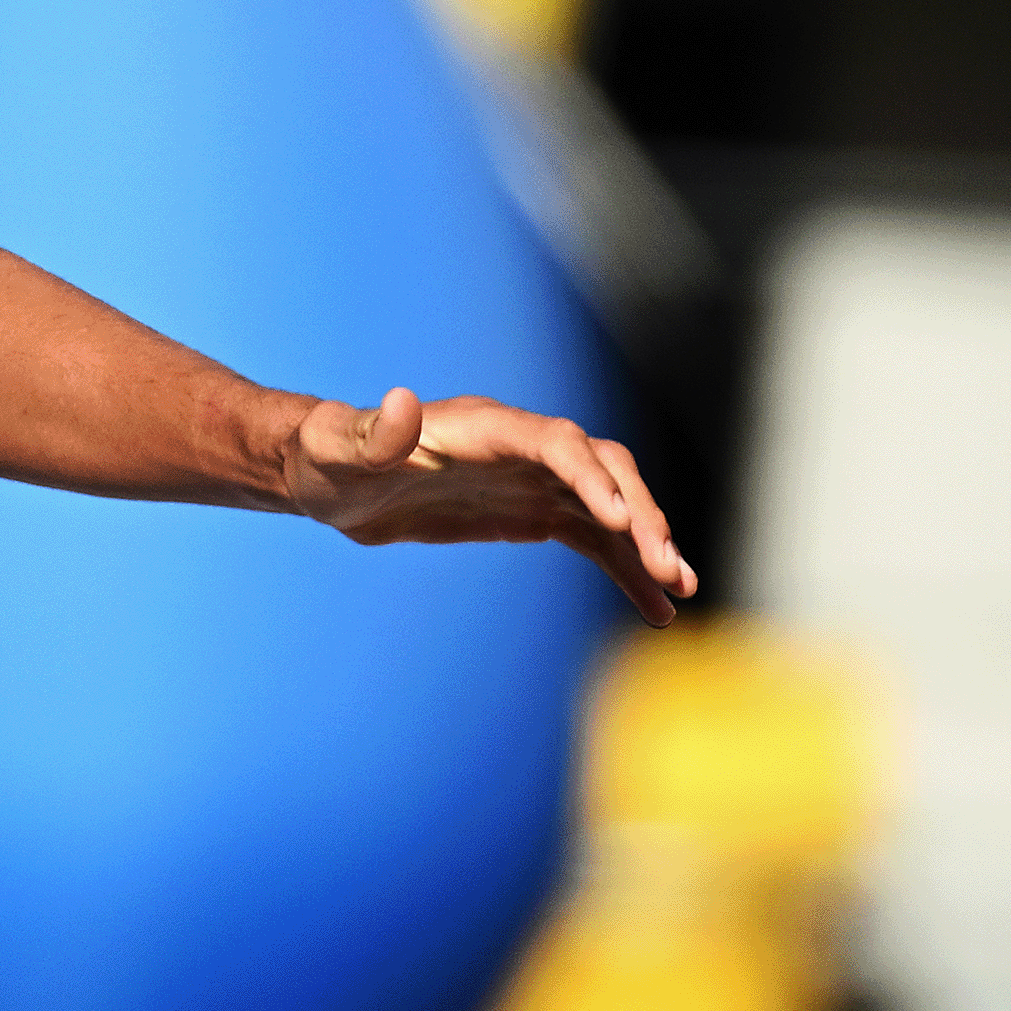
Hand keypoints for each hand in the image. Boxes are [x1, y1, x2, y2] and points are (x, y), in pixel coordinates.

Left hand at [283, 388, 695, 627]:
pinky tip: (656, 607)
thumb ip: (373, 433)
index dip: (590, 476)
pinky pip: (593, 540)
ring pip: (611, 509)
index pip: (557, 443)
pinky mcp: (533, 512)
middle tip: (667, 568)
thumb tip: (399, 403)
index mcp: (486, 428)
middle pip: (603, 471)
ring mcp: (533, 480)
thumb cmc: (329, 455)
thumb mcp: (338, 447)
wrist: (329, 476)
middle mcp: (523, 448)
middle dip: (640, 515)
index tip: (620, 520)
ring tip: (681, 593)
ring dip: (648, 547)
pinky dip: (626, 569)